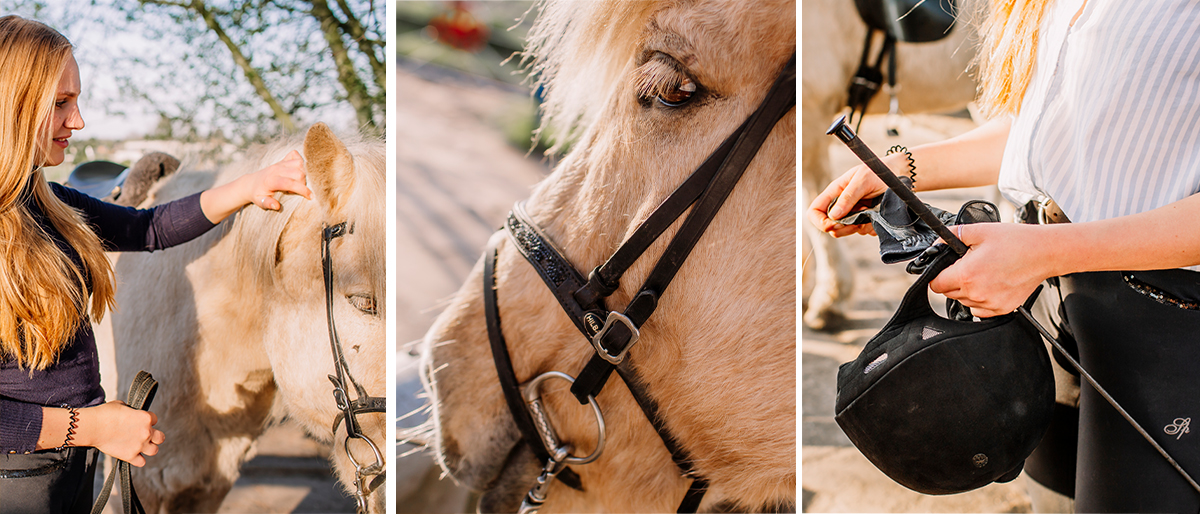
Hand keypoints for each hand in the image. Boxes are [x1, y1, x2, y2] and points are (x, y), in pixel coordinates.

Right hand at [78, 401, 164, 466]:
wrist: (92, 426)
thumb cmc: (105, 414)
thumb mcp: (122, 405)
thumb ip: (132, 411)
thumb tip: (132, 414)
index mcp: (146, 418)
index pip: (154, 419)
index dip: (147, 421)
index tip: (138, 422)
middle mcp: (146, 432)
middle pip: (160, 438)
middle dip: (154, 436)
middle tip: (145, 436)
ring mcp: (139, 445)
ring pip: (154, 450)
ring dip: (148, 448)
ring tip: (139, 446)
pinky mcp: (130, 456)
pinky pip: (141, 462)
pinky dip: (138, 460)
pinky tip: (132, 455)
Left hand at [244, 150, 311, 210]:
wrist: (251, 183)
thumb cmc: (257, 194)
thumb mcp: (259, 201)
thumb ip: (267, 203)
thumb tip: (277, 206)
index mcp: (271, 180)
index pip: (290, 183)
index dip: (302, 190)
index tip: (310, 197)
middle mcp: (276, 169)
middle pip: (298, 172)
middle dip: (303, 183)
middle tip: (297, 191)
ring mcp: (280, 163)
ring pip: (299, 163)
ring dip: (303, 173)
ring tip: (297, 182)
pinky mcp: (282, 160)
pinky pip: (295, 155)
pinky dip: (300, 161)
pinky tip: (297, 170)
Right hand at [807, 154, 908, 237]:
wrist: (900, 175)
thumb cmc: (880, 171)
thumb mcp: (863, 180)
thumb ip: (848, 197)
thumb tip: (833, 216)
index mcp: (835, 192)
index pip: (814, 211)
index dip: (819, 222)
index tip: (833, 224)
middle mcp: (841, 205)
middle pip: (829, 226)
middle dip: (840, 229)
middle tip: (855, 223)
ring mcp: (853, 214)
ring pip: (846, 231)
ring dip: (857, 228)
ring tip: (869, 213)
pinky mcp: (866, 220)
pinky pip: (863, 231)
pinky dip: (870, 227)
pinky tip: (877, 215)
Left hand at [929, 223, 1054, 317]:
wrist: (1045, 253)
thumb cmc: (1016, 241)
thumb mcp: (979, 231)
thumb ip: (952, 235)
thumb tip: (937, 242)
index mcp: (966, 275)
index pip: (935, 284)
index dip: (937, 275)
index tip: (944, 269)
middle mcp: (976, 294)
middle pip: (948, 293)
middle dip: (952, 280)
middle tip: (968, 266)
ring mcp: (990, 304)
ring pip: (964, 302)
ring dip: (966, 290)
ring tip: (983, 273)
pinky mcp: (1002, 309)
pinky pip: (979, 310)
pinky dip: (980, 299)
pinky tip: (990, 284)